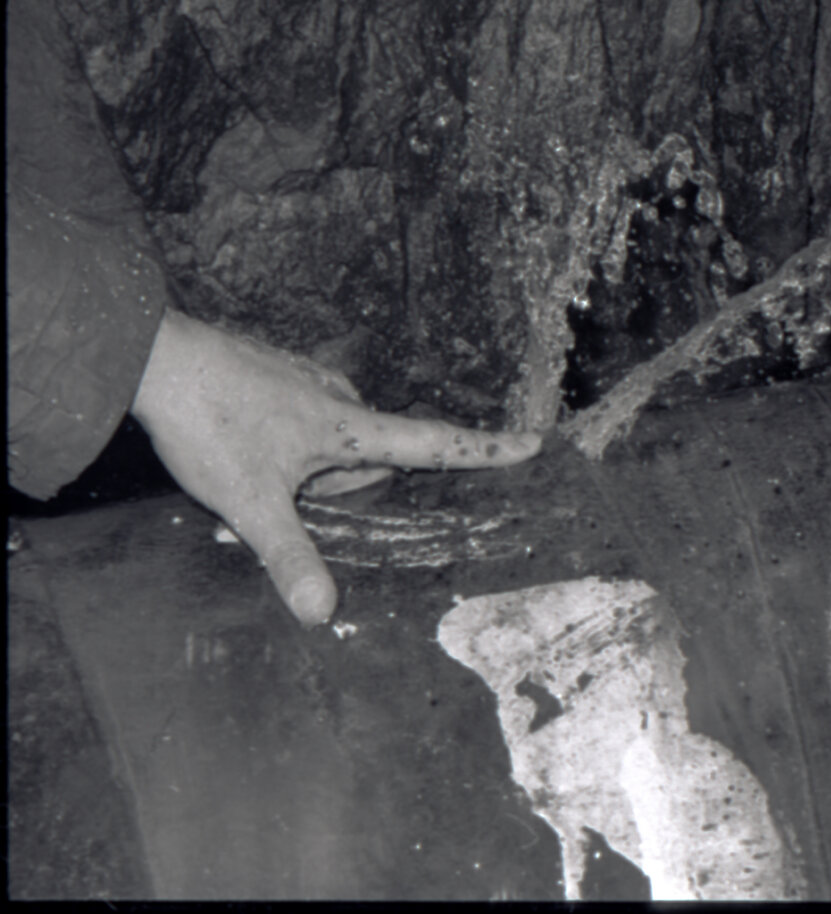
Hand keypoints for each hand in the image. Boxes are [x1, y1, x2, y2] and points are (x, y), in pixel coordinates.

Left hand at [130, 308, 541, 626]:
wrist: (156, 357)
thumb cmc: (212, 425)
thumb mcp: (253, 503)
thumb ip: (291, 557)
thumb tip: (322, 614)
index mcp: (350, 428)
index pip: (434, 443)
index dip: (485, 449)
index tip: (533, 442)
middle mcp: (341, 398)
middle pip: (370, 458)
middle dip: (339, 485)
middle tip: (282, 491)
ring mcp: (309, 380)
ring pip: (334, 440)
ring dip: (310, 466)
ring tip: (251, 464)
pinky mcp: (280, 371)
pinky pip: (305, 418)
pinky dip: (286, 440)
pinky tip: (242, 441)